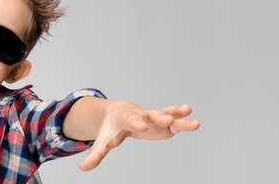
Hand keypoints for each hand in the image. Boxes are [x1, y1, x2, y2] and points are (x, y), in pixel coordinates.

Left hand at [78, 101, 199, 170]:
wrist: (120, 113)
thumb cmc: (112, 128)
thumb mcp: (104, 141)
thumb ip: (96, 154)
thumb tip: (83, 168)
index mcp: (126, 119)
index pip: (131, 120)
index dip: (136, 123)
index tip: (142, 126)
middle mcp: (142, 115)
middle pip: (150, 114)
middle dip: (158, 116)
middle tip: (165, 119)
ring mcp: (154, 118)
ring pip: (166, 113)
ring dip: (176, 113)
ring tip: (188, 110)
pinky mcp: (164, 124)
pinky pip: (175, 121)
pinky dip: (184, 122)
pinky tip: (195, 123)